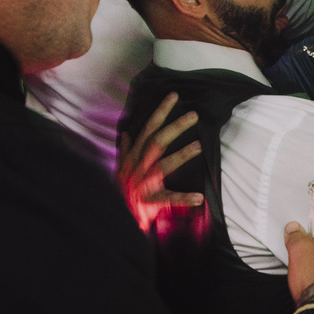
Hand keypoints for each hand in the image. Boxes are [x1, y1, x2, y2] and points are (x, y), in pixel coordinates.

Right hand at [116, 92, 203, 231]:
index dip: (160, 112)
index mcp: (133, 157)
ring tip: (198, 146)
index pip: (148, 129)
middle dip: (175, 127)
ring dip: (181, 155)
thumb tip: (126, 133)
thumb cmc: (119, 192)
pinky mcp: (149, 203)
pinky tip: (199, 197)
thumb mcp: (119, 168)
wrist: (114, 218)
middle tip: (194, 115)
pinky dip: (184, 199)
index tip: (174, 96)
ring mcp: (143, 184)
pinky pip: (168, 200)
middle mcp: (138, 167)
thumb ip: (125, 150)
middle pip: (157, 142)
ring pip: (162, 166)